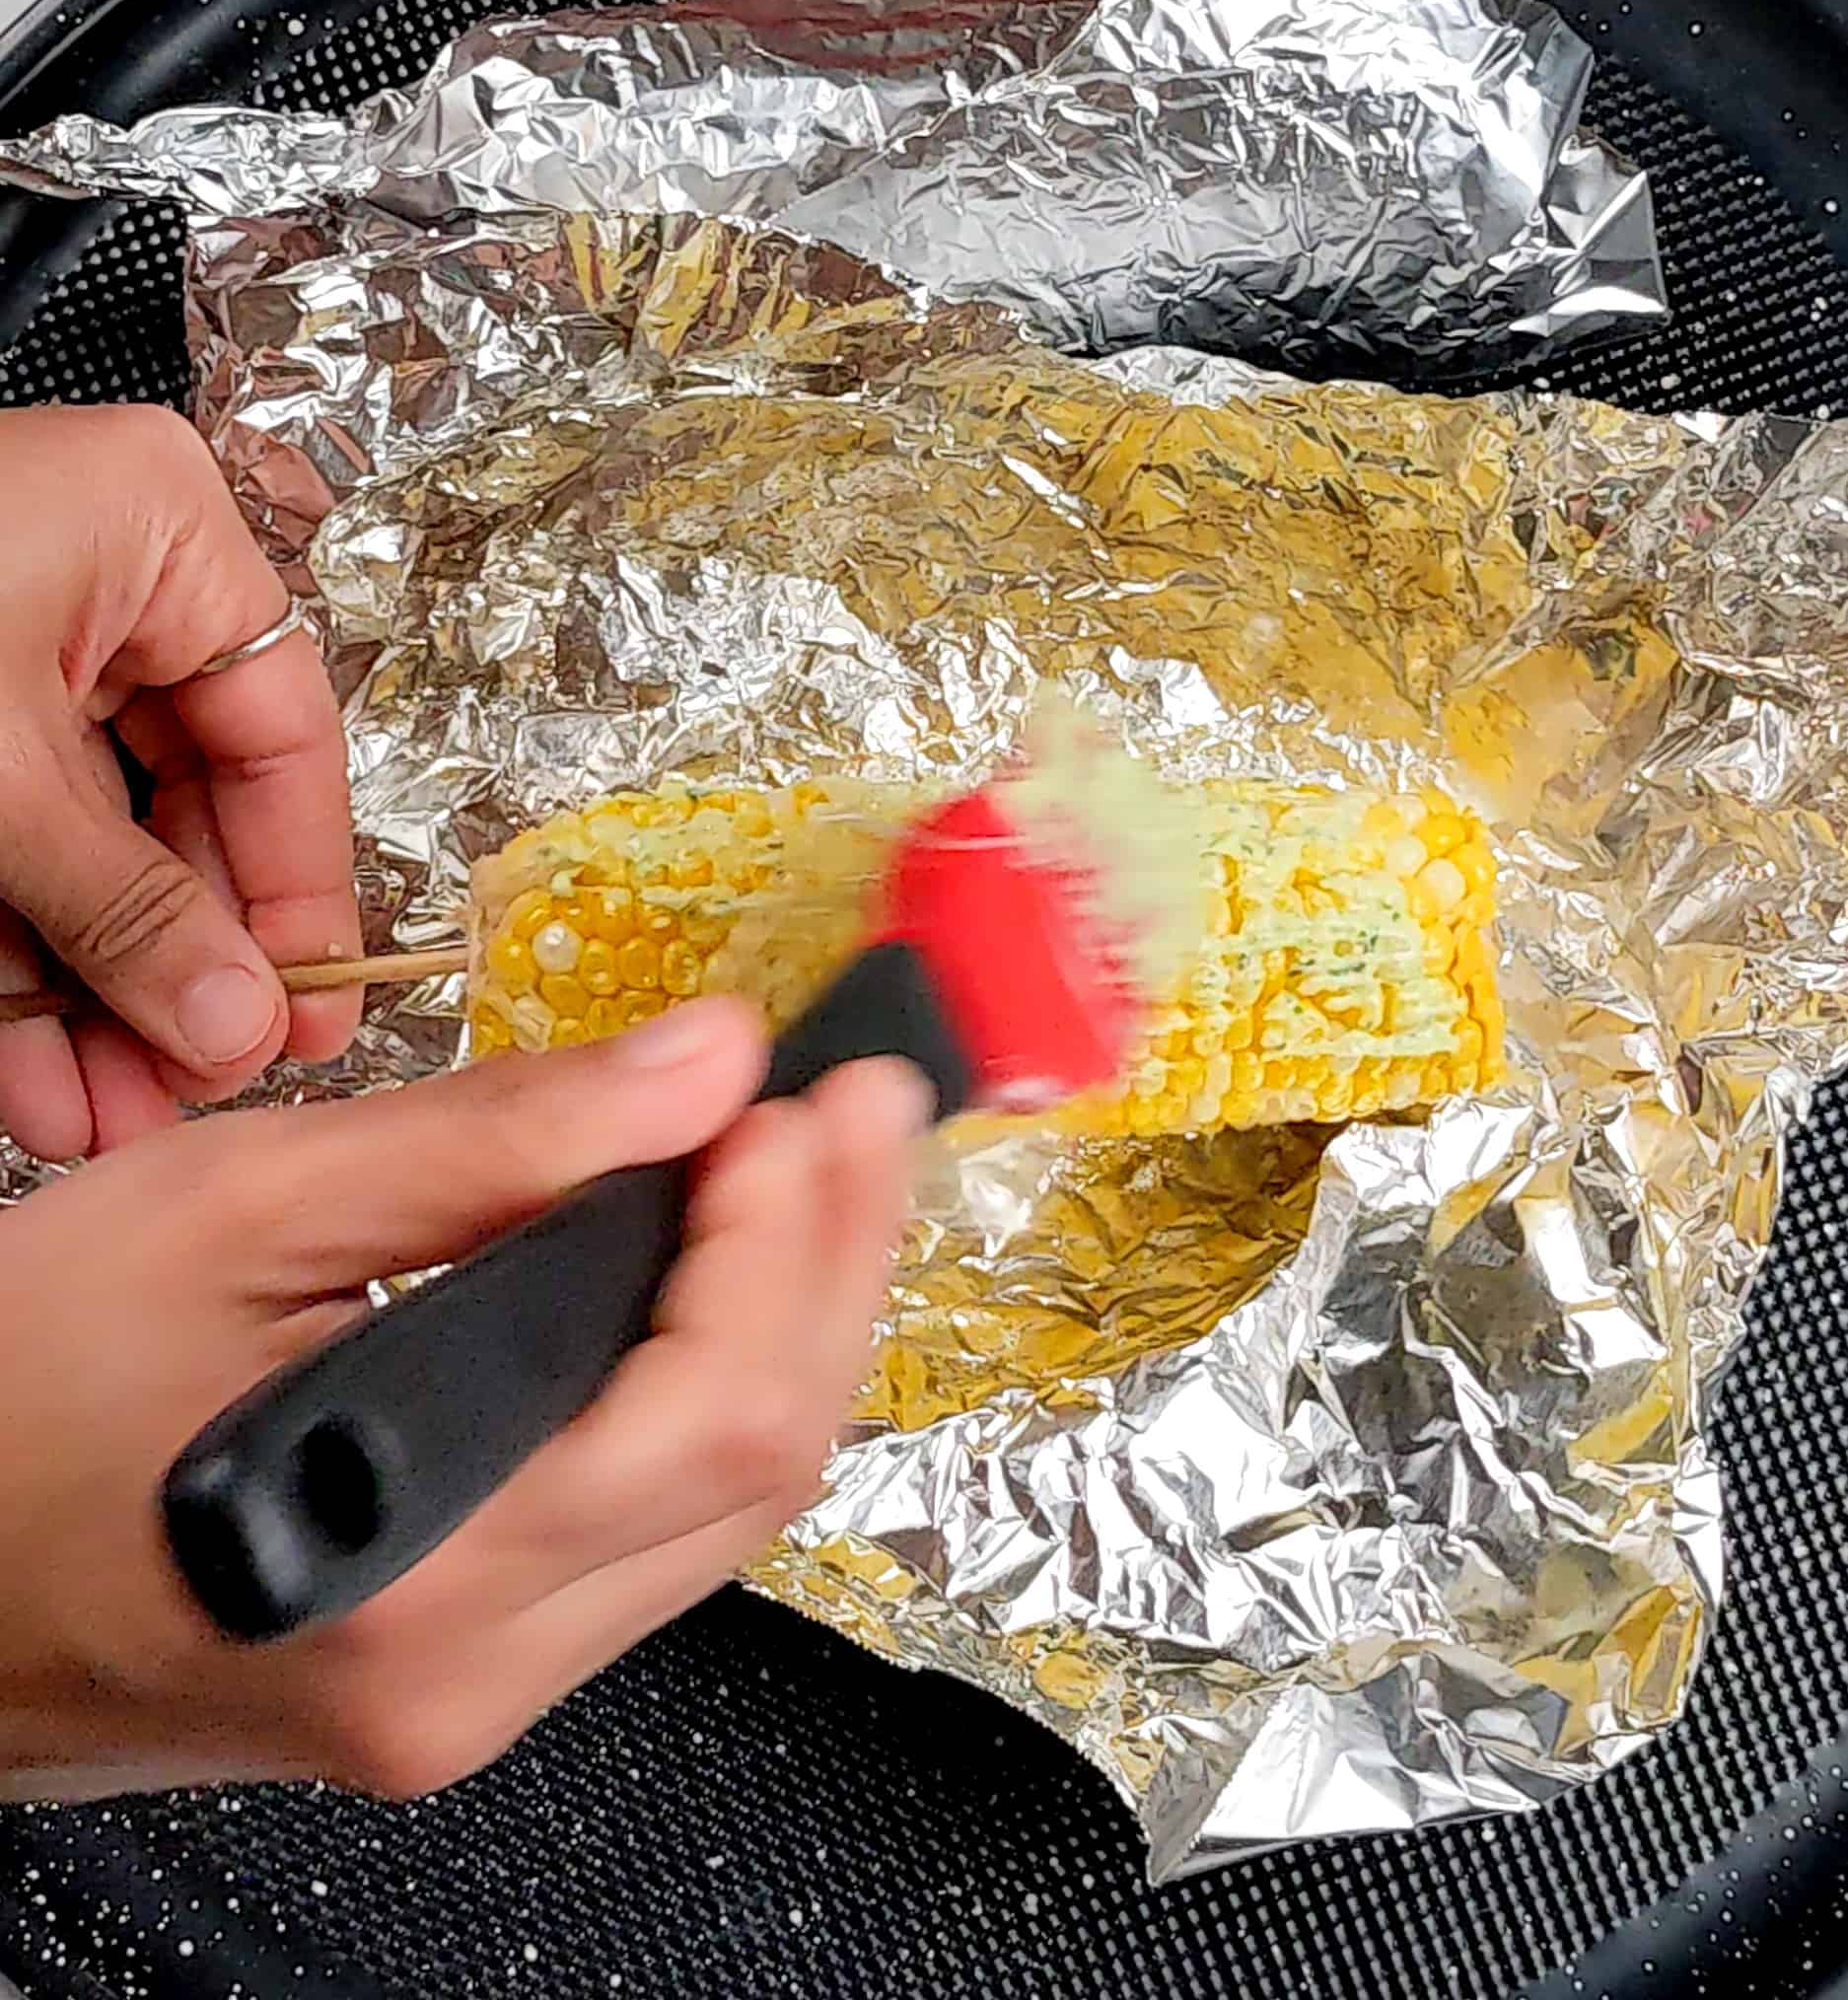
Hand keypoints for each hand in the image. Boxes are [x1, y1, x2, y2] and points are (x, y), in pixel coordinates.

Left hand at [0, 404, 360, 1162]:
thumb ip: (131, 919)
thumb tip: (242, 1025)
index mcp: (155, 532)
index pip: (286, 736)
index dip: (300, 890)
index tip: (306, 1009)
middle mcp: (97, 579)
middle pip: (189, 807)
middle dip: (179, 974)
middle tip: (200, 1082)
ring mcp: (10, 649)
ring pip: (96, 848)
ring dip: (102, 997)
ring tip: (109, 1114)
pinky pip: (11, 854)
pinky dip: (21, 964)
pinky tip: (36, 1074)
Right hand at [0, 999, 925, 1802]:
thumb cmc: (12, 1396)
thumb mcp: (237, 1213)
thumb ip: (495, 1139)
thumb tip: (707, 1059)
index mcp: (408, 1578)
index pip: (710, 1414)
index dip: (796, 1237)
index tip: (816, 1091)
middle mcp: (472, 1677)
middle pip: (759, 1465)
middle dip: (834, 1259)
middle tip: (854, 1106)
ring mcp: (482, 1697)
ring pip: (733, 1509)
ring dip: (794, 1320)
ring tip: (812, 1165)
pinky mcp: (475, 1678)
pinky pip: (665, 1533)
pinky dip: (721, 1388)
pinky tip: (725, 1276)